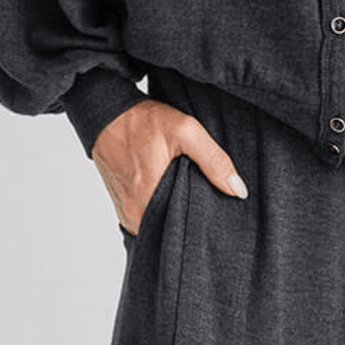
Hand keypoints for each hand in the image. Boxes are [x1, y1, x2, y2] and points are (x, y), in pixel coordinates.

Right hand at [91, 99, 248, 234]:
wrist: (106, 114)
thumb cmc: (143, 121)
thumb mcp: (185, 130)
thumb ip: (213, 160)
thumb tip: (238, 191)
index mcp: (148, 200)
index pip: (183, 231)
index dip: (203, 225)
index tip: (218, 216)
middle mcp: (134, 215)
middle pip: (171, 230)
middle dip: (190, 220)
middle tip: (208, 204)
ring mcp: (126, 213)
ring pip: (159, 224)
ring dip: (174, 215)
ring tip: (191, 198)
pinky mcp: (122, 207)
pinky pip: (147, 218)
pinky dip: (161, 209)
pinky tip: (173, 195)